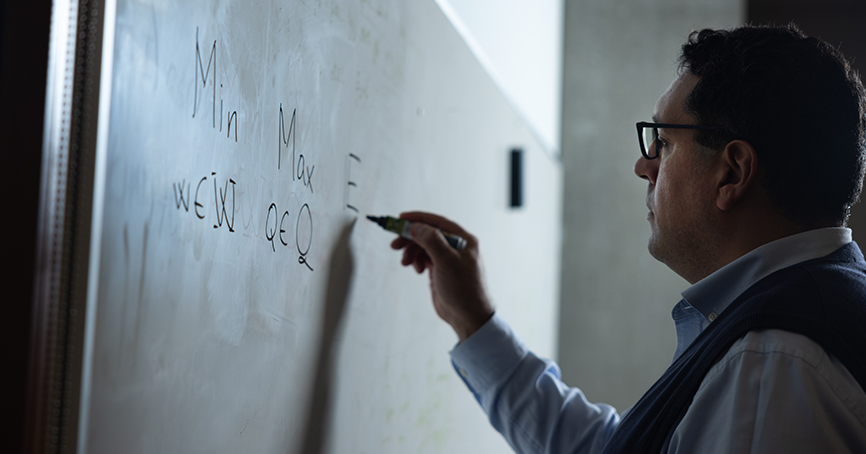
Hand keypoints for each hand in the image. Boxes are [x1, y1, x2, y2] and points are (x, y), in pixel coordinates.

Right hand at [390, 212, 493, 341]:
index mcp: (464, 239)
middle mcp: (457, 246)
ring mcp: (448, 258)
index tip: (400, 219)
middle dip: (410, 238)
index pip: (437, 222)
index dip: (418, 219)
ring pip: (424, 246)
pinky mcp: (441, 269)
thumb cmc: (463, 289)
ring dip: (411, 251)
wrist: (467, 316)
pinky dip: (416, 261)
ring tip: (405, 262)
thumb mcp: (446, 261)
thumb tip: (416, 226)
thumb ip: (431, 240)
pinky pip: (424, 258)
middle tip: (394, 244)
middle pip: (428, 234)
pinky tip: (416, 270)